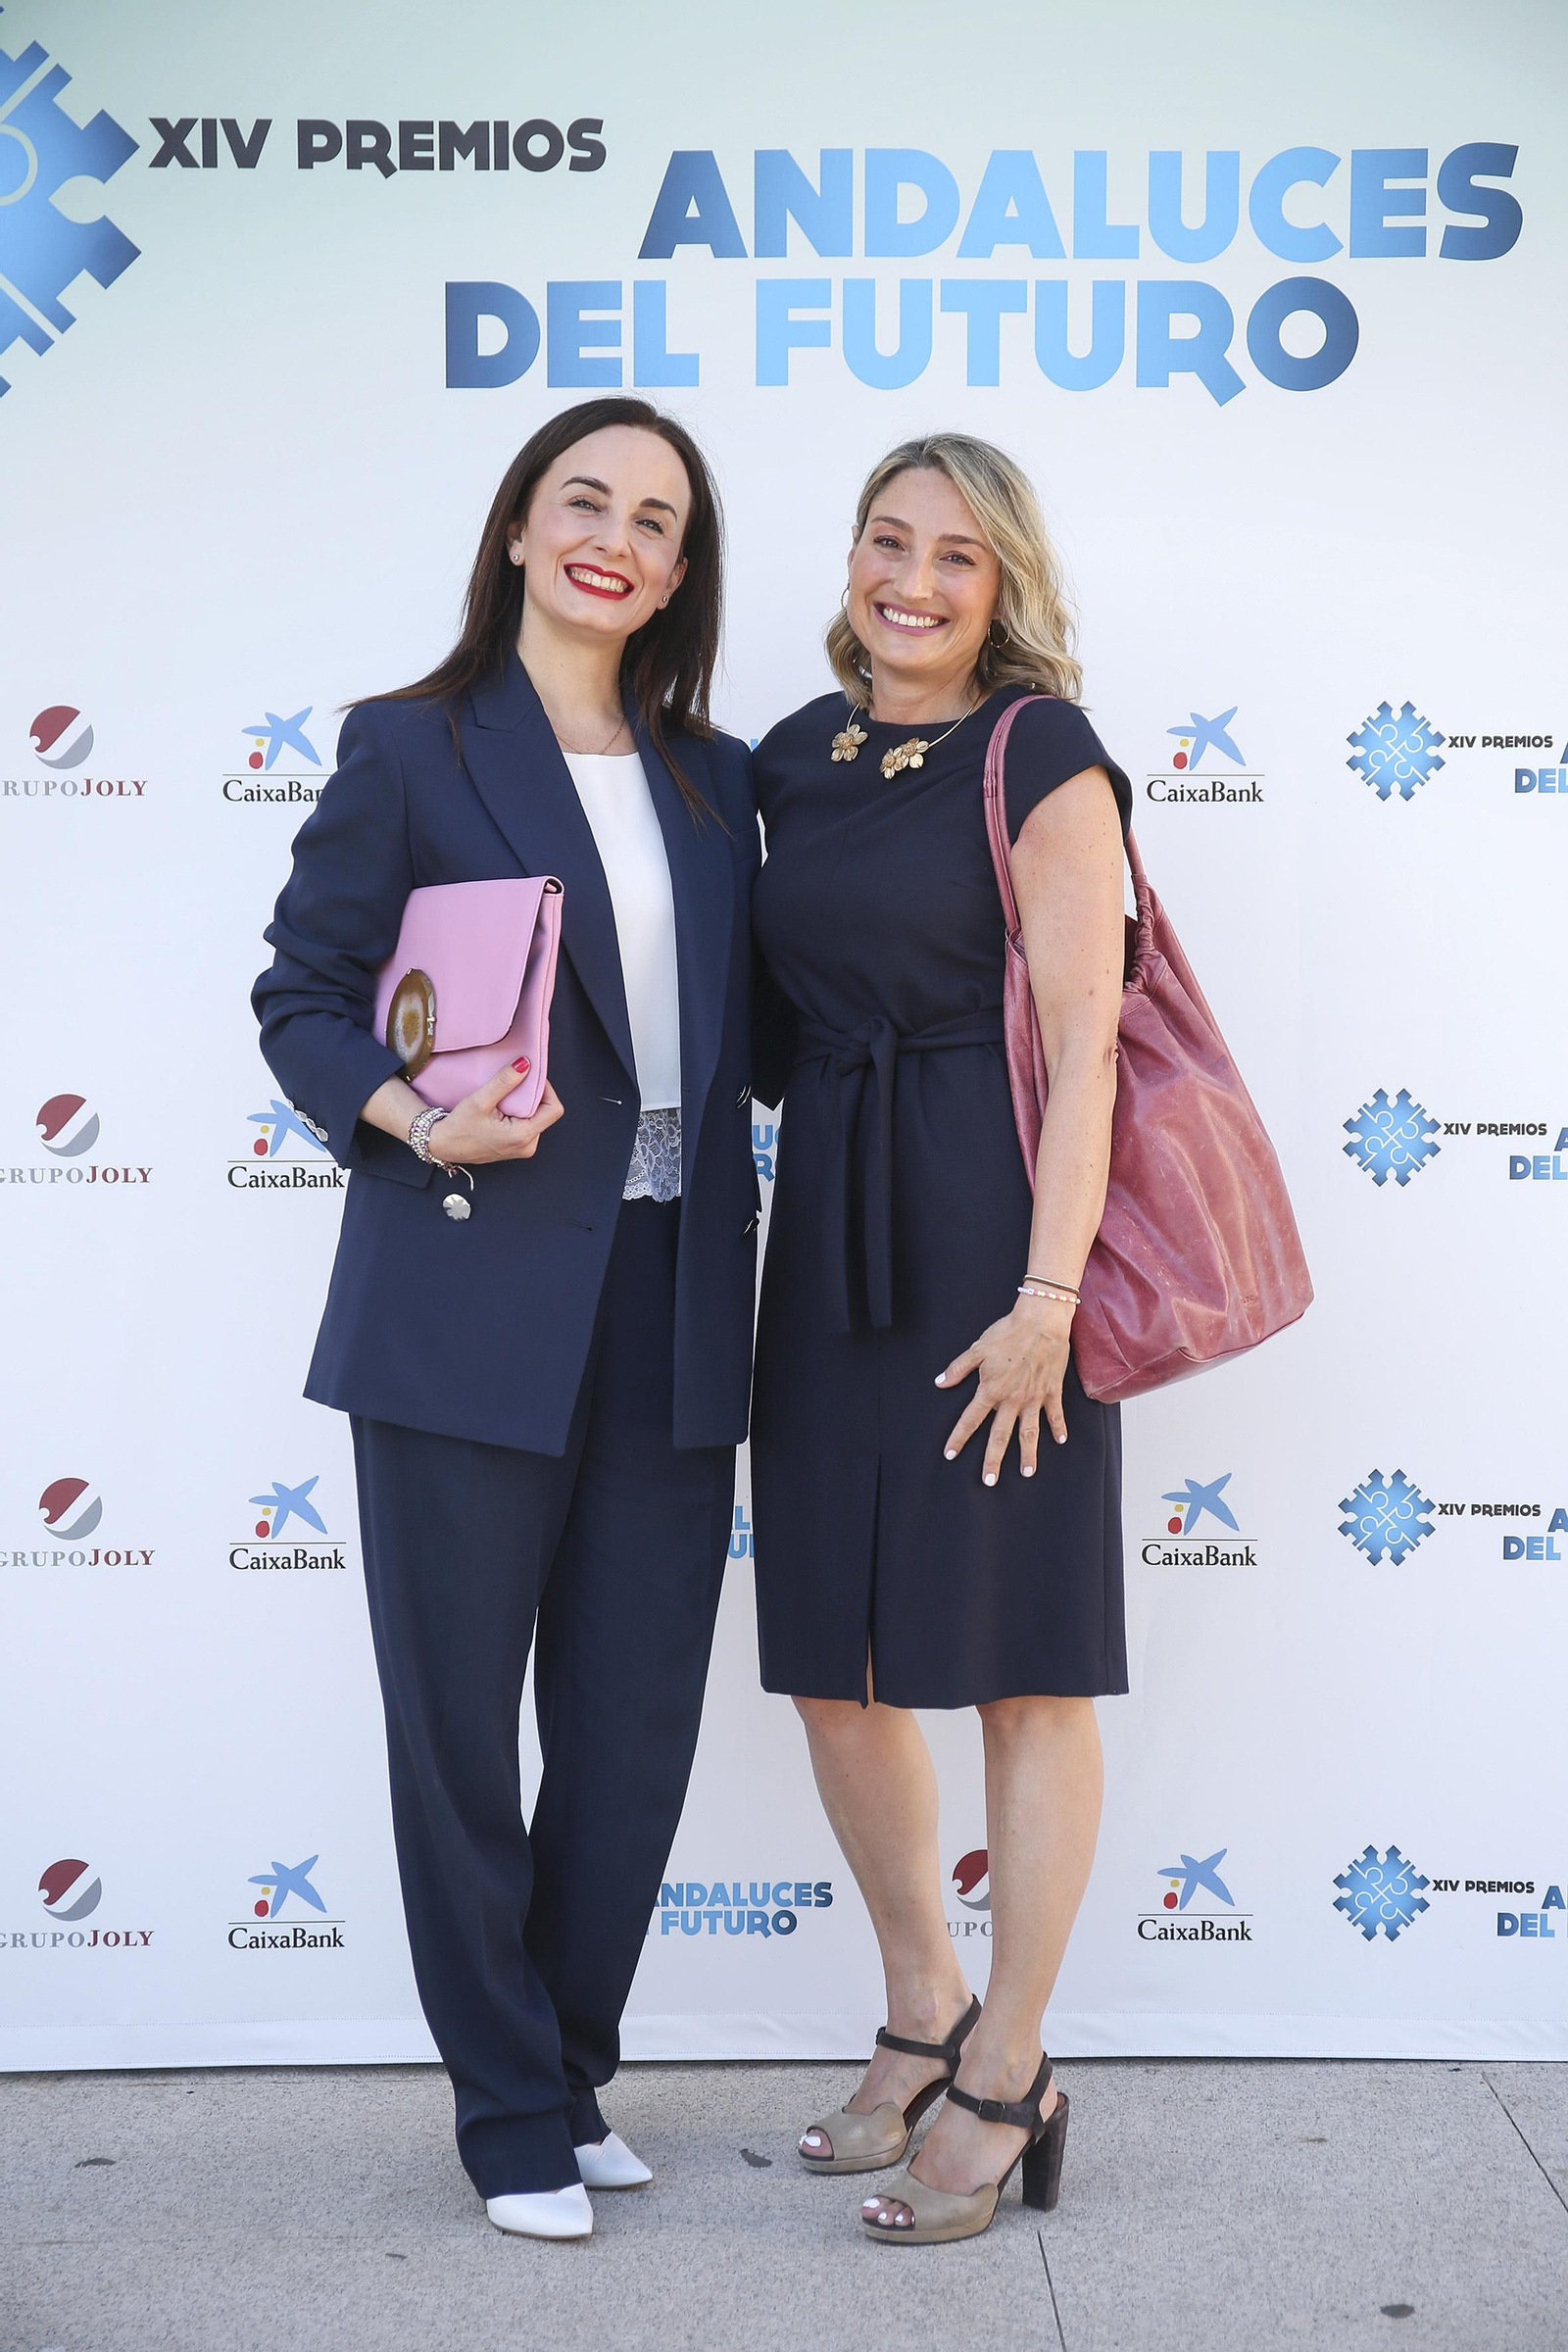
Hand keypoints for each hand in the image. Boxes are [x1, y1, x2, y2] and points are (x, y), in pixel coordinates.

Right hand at [424, 1060, 563, 1165]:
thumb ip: (504, 1081)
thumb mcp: (480, 1100)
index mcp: (523, 1136)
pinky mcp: (516, 1147)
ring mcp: (523, 1148)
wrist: (442, 1145)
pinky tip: (502, 1109)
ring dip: (525, 1105)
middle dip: (533, 1096)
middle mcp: (528, 1146)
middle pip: (546, 1113)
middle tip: (514, 1086)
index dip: (546, 1090)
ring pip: (537, 1118)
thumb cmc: (458, 1127)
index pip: (553, 1109)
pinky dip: (519, 1113)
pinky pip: (528, 1125)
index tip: (530, 1078)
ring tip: (504, 1099)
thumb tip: (525, 1064)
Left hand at [936, 1295, 1071, 1483]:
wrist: (1041, 1321)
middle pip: (1000, 1436)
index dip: (958, 1438)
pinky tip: (1060, 1441)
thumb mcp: (977, 1348)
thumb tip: (940, 1383)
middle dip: (993, 1460)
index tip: (950, 1454)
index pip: (970, 1419)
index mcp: (991, 1390)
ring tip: (1025, 1473)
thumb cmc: (1008, 1332)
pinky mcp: (1052, 1391)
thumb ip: (958, 1369)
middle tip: (989, 1481)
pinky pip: (1055, 1414)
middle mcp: (1012, 1400)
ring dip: (1027, 1454)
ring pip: (1029, 1433)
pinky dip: (1058, 1427)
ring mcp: (1034, 1398)